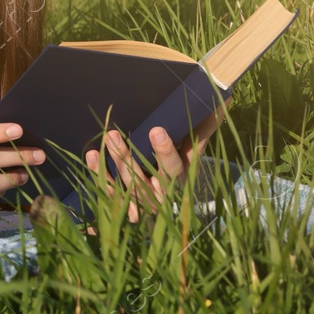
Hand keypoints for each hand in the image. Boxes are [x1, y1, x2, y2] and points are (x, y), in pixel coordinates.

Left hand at [85, 103, 226, 222]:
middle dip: (127, 157)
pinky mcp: (123, 206)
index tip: (156, 130)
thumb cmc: (180, 169)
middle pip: (143, 178)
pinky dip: (100, 175)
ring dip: (114, 161)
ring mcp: (141, 203)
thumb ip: (204, 129)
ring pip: (126, 184)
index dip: (164, 151)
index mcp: (180, 180)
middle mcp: (160, 196)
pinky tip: (91, 155)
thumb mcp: (193, 154)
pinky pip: (110, 192)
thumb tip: (222, 101)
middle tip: (114, 134)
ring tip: (106, 138)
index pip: (173, 167)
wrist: (168, 211)